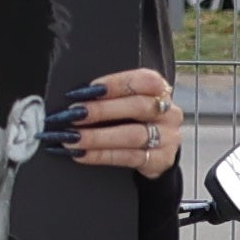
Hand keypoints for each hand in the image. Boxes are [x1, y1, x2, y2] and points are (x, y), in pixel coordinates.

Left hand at [60, 65, 183, 184]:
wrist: (155, 150)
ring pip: (132, 135)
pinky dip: (101, 155)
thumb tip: (75, 97)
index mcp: (160, 91)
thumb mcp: (126, 101)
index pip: (145, 80)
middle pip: (138, 107)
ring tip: (72, 138)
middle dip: (102, 110)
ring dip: (97, 137)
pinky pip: (129, 157)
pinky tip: (81, 153)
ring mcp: (168, 137)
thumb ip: (108, 96)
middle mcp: (168, 112)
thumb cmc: (133, 119)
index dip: (116, 83)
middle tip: (73, 114)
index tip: (88, 89)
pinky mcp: (161, 159)